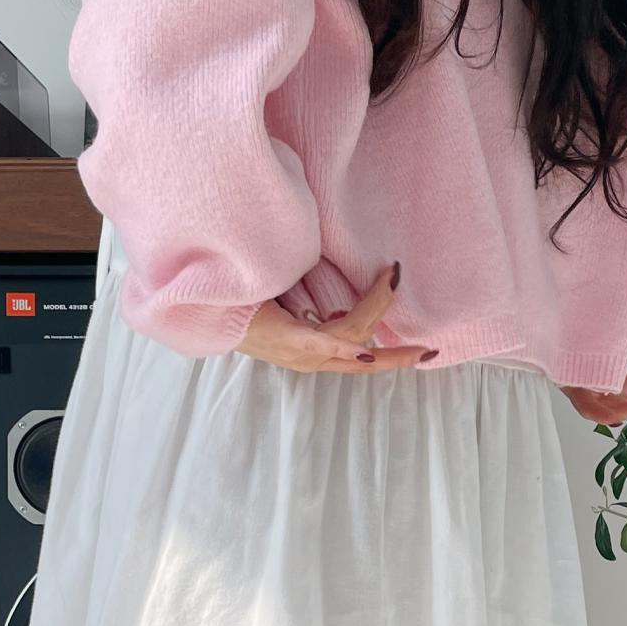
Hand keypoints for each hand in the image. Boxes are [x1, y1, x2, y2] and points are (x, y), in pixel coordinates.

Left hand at [237, 264, 435, 373]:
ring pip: (353, 335)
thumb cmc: (241, 296)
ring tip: (388, 279)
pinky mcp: (287, 342)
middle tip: (416, 318)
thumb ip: (312, 294)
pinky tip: (363, 345)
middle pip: (366, 351)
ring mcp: (300, 353)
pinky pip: (323, 343)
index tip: (424, 350)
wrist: (202, 305)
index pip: (361, 354)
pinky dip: (344, 345)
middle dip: (395, 339)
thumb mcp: (287, 295)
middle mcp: (309, 359)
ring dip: (375, 307)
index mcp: (310, 352)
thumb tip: (330, 266)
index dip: (394, 355)